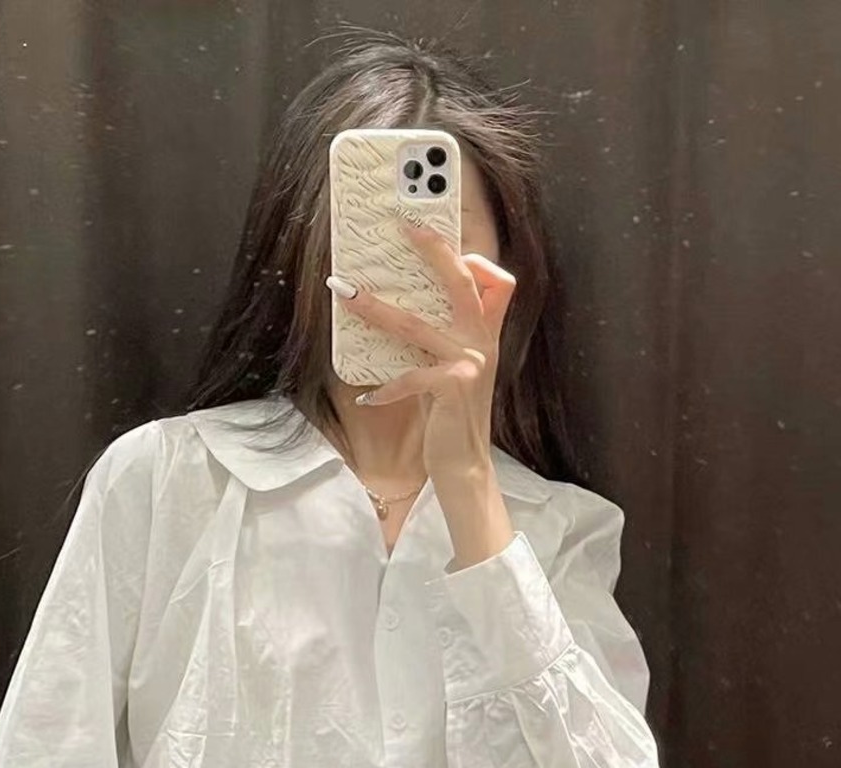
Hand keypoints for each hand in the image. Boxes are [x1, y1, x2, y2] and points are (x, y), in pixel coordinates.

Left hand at [335, 215, 516, 482]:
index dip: (475, 258)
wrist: (464, 467)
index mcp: (484, 335)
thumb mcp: (450, 371)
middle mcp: (481, 343)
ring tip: (343, 292)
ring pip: (416, 323)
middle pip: (462, 282)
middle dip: (434, 249)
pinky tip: (367, 397)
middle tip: (404, 226)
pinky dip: (385, 388)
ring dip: (374, 307)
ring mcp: (469, 364)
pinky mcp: (453, 388)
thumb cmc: (451, 418)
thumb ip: (439, 340)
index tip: (440, 236)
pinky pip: (410, 377)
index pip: (497, 281)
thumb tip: (399, 308)